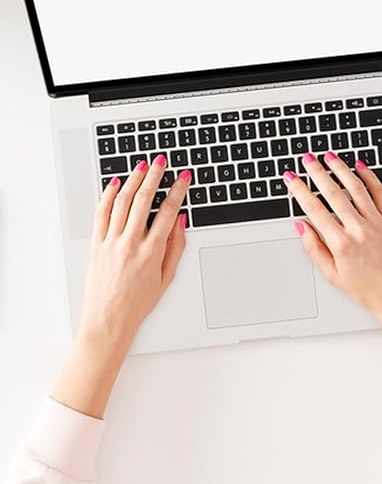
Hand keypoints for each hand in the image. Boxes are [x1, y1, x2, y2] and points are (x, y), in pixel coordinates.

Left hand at [52, 155, 190, 417]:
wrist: (108, 320)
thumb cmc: (138, 303)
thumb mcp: (167, 278)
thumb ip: (176, 247)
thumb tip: (180, 222)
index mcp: (152, 252)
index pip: (168, 212)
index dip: (177, 191)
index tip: (183, 178)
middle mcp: (130, 244)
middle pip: (144, 200)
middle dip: (155, 177)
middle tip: (161, 162)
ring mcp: (111, 243)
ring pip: (122, 202)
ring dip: (133, 181)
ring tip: (141, 167)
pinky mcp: (96, 245)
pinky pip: (101, 214)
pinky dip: (108, 196)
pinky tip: (116, 184)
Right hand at [284, 152, 381, 384]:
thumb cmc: (369, 291)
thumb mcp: (333, 277)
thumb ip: (315, 250)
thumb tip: (301, 227)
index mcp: (341, 245)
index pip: (314, 210)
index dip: (299, 191)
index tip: (291, 178)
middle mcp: (359, 230)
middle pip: (333, 193)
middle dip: (317, 172)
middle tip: (306, 158)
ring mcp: (377, 224)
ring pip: (356, 189)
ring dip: (341, 169)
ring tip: (329, 157)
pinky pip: (380, 194)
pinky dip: (370, 178)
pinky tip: (360, 167)